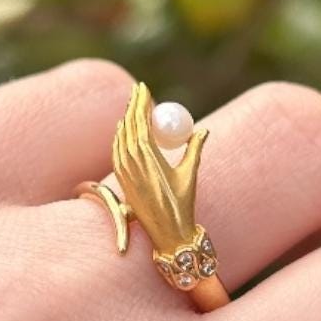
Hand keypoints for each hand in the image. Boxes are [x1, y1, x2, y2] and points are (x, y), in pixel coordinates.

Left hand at [113, 81, 208, 252]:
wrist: (166, 232)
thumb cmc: (181, 204)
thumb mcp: (189, 175)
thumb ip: (195, 150)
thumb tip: (203, 129)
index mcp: (149, 158)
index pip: (141, 122)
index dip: (141, 103)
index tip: (143, 87)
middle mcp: (132, 163)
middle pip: (129, 126)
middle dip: (133, 105)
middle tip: (138, 89)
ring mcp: (124, 171)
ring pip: (121, 137)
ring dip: (126, 118)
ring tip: (131, 103)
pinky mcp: (122, 179)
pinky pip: (117, 151)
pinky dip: (119, 136)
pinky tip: (122, 129)